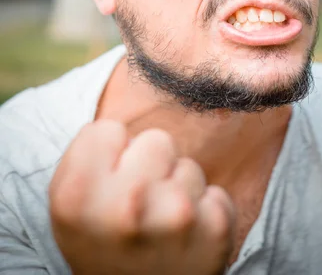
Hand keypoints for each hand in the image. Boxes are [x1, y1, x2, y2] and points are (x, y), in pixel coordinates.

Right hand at [49, 120, 234, 274]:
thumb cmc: (100, 245)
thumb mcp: (70, 203)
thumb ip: (88, 152)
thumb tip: (128, 110)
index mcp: (78, 194)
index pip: (108, 130)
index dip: (110, 156)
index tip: (109, 185)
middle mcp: (125, 205)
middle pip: (156, 140)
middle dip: (150, 167)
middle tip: (140, 205)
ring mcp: (175, 219)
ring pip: (189, 167)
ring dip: (179, 192)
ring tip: (162, 227)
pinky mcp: (215, 233)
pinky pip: (216, 195)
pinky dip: (206, 215)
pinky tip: (188, 240)